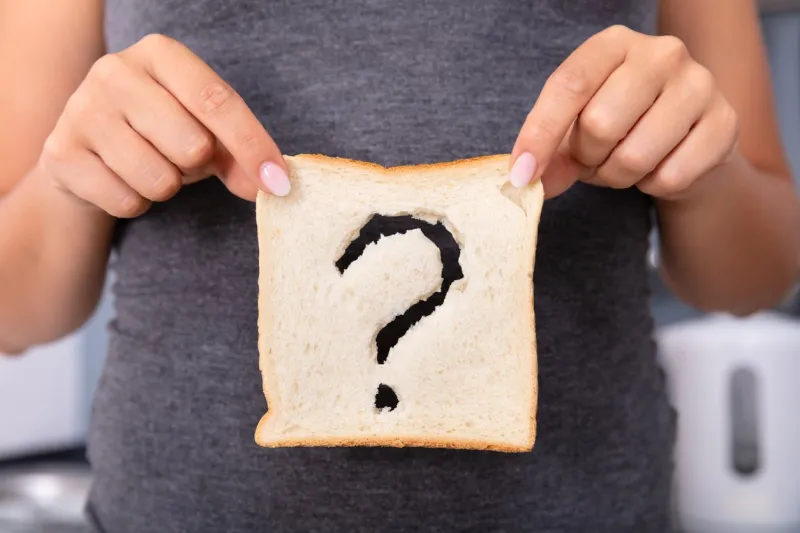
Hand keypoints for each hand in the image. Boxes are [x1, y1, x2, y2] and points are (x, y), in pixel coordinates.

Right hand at [38, 34, 290, 217]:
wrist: (87, 153)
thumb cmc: (159, 134)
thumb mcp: (206, 132)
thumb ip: (241, 154)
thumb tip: (272, 185)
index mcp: (160, 54)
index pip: (217, 101)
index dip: (252, 146)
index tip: (277, 184)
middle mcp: (115, 71)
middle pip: (191, 145)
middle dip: (197, 166)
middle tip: (180, 157)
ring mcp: (82, 110)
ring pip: (159, 179)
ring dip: (165, 187)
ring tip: (149, 166)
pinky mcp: (61, 153)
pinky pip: (127, 201)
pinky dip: (136, 203)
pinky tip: (121, 180)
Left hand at [510, 25, 738, 199]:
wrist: (687, 141)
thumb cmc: (621, 126)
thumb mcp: (576, 130)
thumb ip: (548, 153)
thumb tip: (524, 180)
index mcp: (613, 44)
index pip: (568, 85)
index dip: (539, 134)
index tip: (522, 174)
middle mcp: (661, 53)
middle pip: (600, 124)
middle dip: (587, 159)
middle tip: (594, 161)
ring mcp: (700, 84)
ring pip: (634, 156)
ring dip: (617, 177)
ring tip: (622, 165)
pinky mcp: (726, 123)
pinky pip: (669, 177)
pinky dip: (652, 186)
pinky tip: (658, 168)